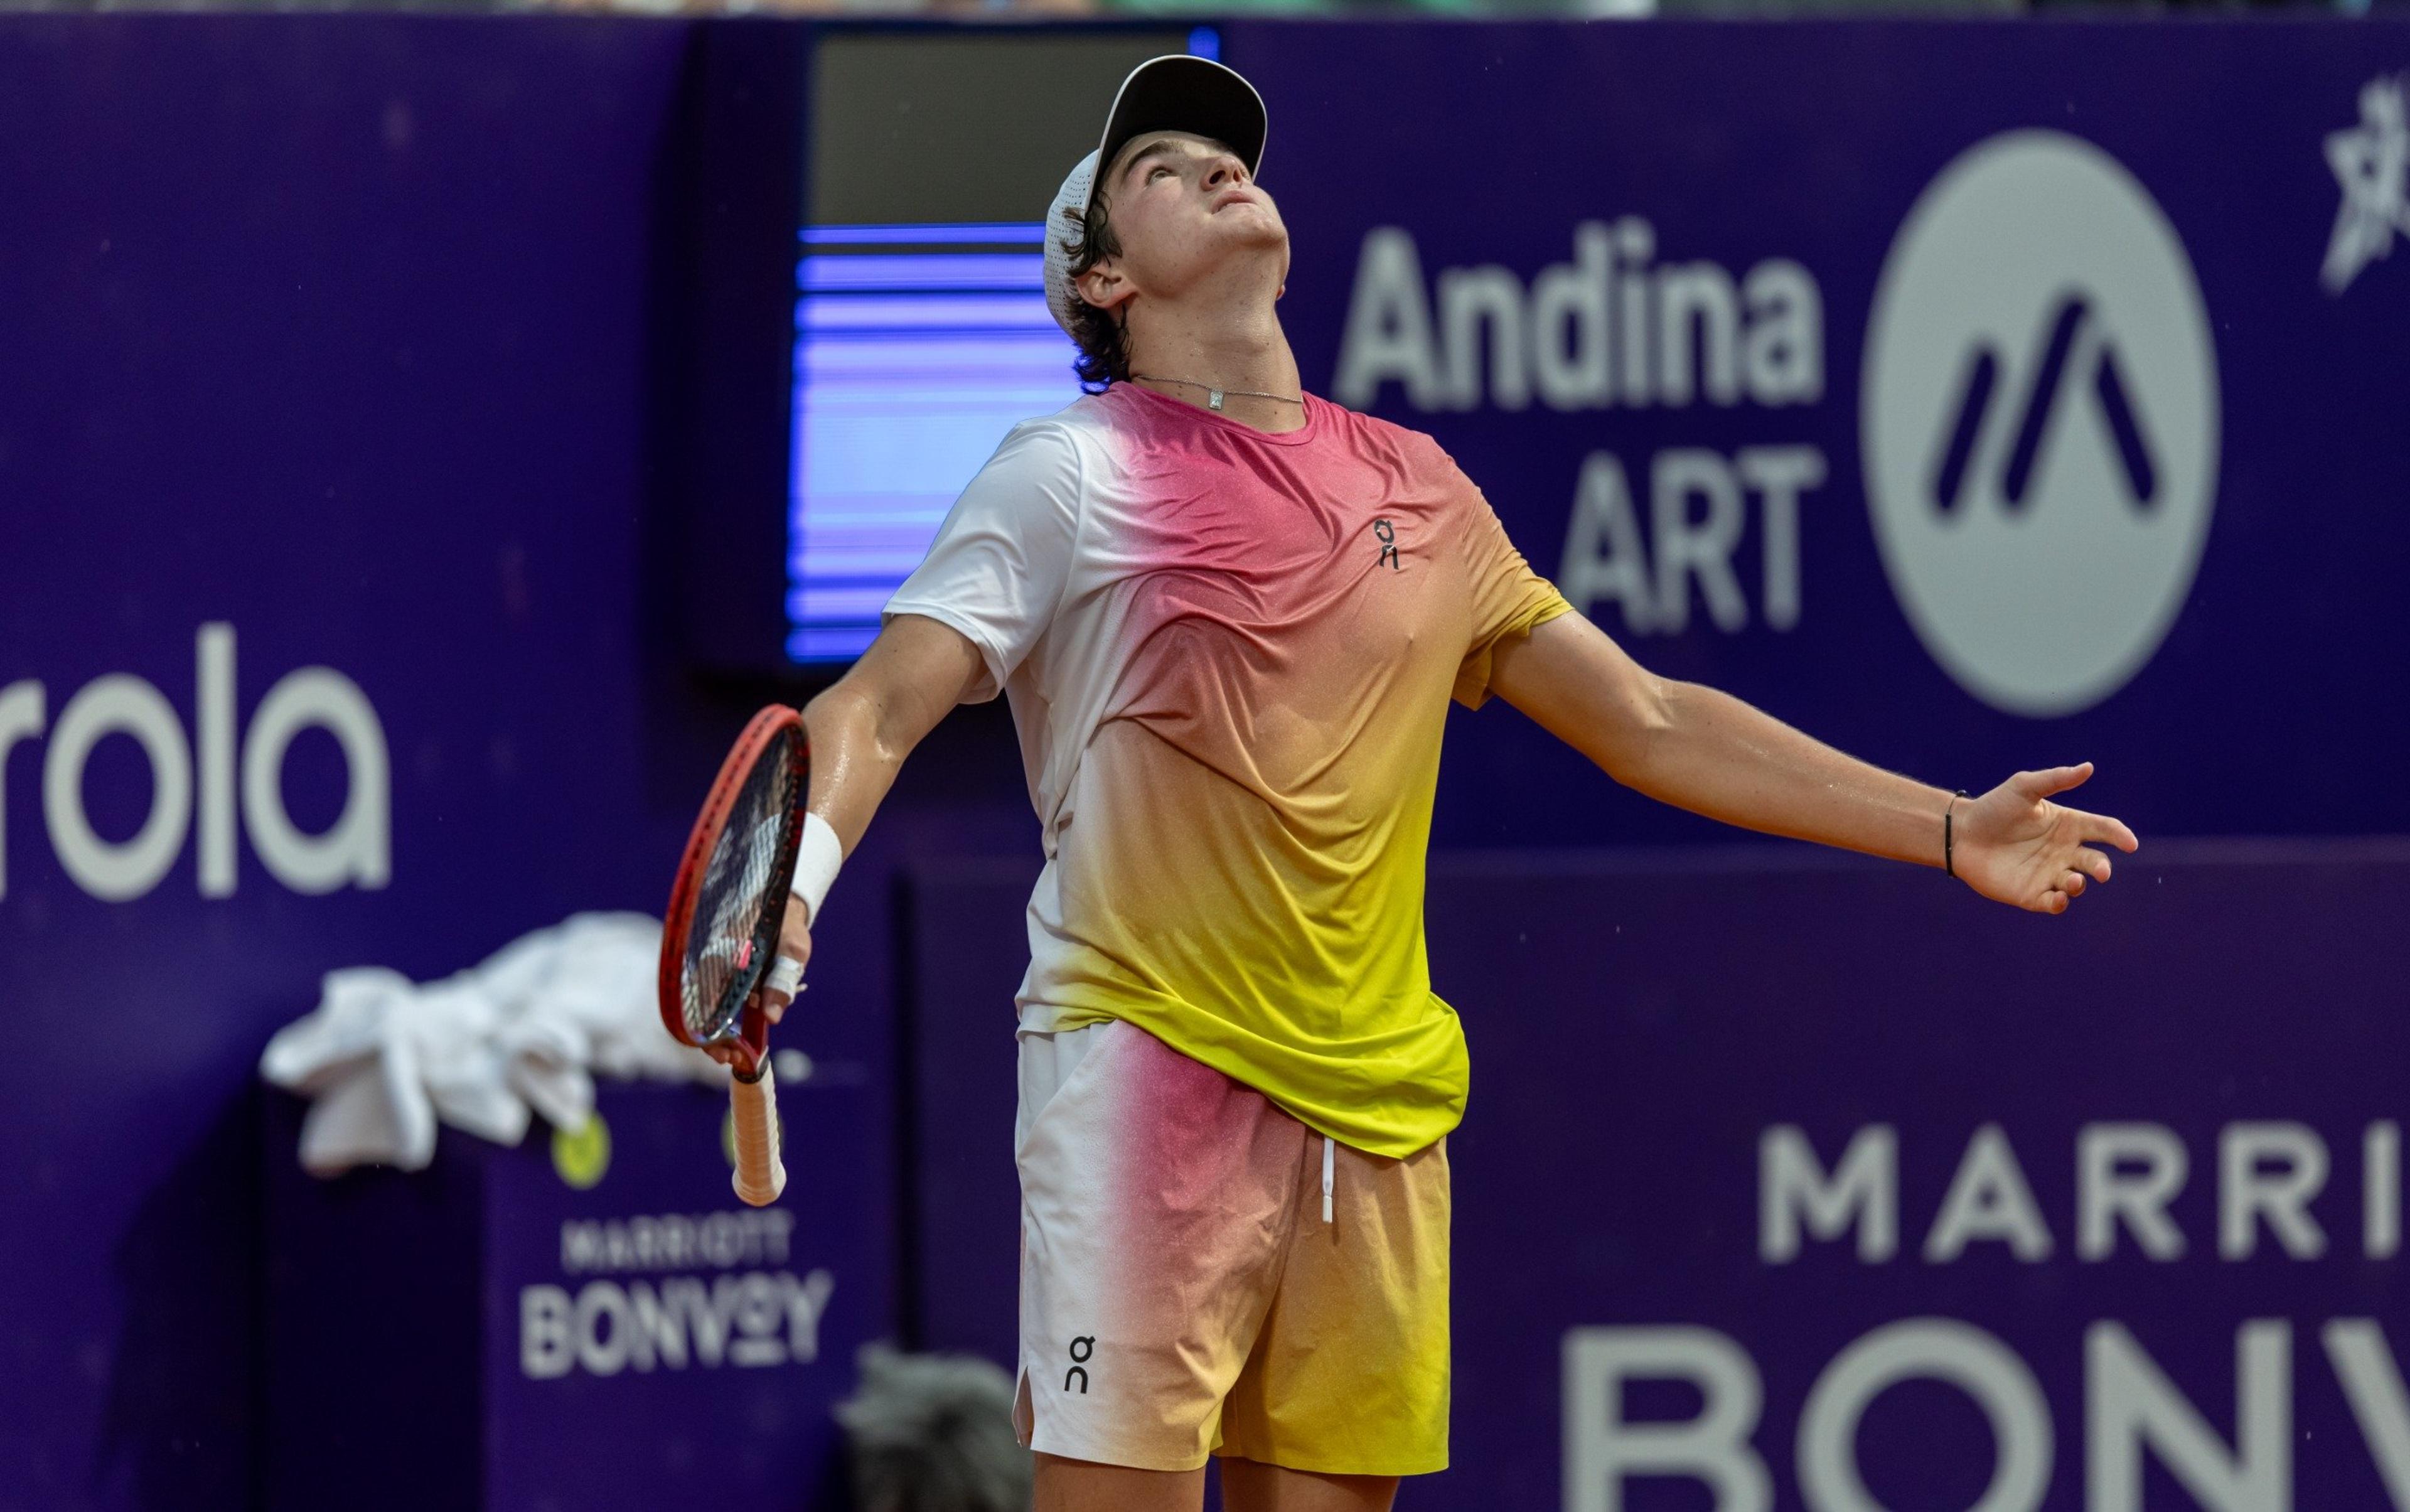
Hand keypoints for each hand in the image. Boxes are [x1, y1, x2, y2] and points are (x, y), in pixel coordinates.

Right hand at [699, 906, 812, 1070]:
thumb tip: (772, 1018)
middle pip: (700, 1009)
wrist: (780, 912)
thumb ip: (781, 981)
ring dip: (716, 1038)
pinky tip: (735, 1045)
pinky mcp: (721, 981)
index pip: (706, 995)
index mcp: (724, 952)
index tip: (726, 1051)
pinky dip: (722, 1028)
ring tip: (733, 1058)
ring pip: (705, 1011)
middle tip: (729, 1061)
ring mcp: (714, 973)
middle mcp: (711, 963)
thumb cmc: (786, 929)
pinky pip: (715, 1007)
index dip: (712, 1028)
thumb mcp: (792, 950)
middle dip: (712, 1040)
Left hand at [1951, 763, 2139, 914]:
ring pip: (2077, 884)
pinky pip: (2053, 903)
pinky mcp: (2032, 894)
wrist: (1960, 833)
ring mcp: (2049, 874)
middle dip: (2102, 868)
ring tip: (2072, 880)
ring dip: (2079, 885)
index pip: (2104, 830)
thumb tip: (2088, 767)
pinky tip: (2057, 898)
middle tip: (2100, 871)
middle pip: (2095, 862)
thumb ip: (2055, 780)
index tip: (2129, 843)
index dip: (2120, 836)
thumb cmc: (1993, 808)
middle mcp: (2064, 851)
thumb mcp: (2024, 788)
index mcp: (2069, 825)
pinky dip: (2060, 903)